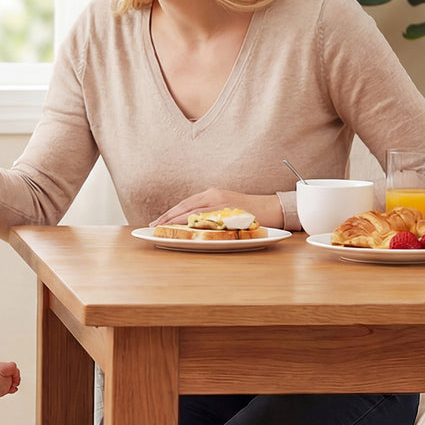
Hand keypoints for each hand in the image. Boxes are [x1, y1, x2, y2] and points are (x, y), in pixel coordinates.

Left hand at [152, 190, 284, 229]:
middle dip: (167, 217)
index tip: (157, 221)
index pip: (185, 203)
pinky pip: (204, 218)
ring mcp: (220, 204)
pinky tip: (180, 230)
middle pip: (184, 206)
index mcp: (212, 194)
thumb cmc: (249, 211)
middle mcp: (214, 196)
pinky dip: (190, 224)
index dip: (169, 213)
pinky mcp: (227, 212)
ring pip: (191, 212)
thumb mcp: (226, 207)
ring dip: (174, 221)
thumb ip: (210, 213)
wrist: (272, 209)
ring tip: (161, 229)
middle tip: (152, 227)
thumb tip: (192, 224)